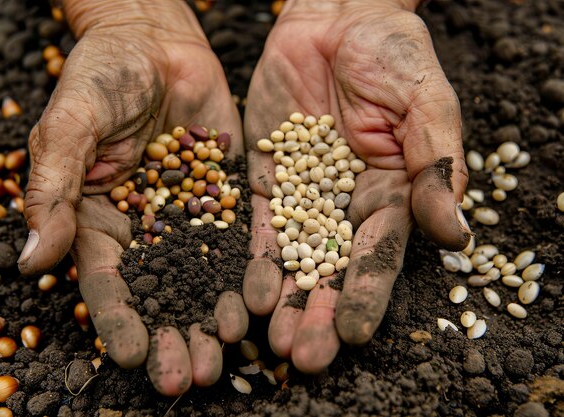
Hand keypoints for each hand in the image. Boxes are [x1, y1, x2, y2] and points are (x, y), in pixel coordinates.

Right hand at [17, 0, 243, 394]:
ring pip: (202, 275)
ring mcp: (189, 215)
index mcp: (98, 219)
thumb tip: (34, 257)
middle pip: (158, 291)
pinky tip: (259, 302)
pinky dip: (248, 272)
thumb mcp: (68, 125)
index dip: (119, 320)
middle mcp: (145, 227)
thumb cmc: (100, 74)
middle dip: (173, 333)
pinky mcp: (226, 196)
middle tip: (188, 374)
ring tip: (226, 350)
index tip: (134, 354)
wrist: (154, 40)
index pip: (106, 281)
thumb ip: (54, 188)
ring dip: (213, 315)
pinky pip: (239, 239)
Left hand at [243, 0, 471, 372]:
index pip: (378, 256)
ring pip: (294, 260)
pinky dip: (255, 260)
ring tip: (272, 342)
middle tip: (303, 356)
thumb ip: (436, 166)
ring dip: (284, 302)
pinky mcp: (268, 180)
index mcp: (392, 195)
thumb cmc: (392, 53)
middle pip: (332, 271)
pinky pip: (261, 226)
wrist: (335, 18)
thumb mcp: (425, 103)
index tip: (352, 331)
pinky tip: (247, 294)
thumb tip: (454, 235)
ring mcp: (304, 197)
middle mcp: (346, 207)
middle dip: (319, 313)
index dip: (365, 294)